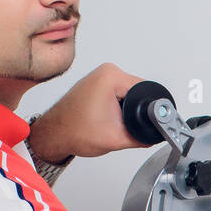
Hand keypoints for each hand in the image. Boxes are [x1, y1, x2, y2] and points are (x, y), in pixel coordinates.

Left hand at [28, 62, 153, 161]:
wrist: (54, 135)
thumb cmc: (73, 131)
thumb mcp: (117, 138)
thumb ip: (143, 138)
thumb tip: (156, 135)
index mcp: (111, 77)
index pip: (147, 91)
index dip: (150, 110)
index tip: (146, 122)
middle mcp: (106, 71)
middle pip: (139, 92)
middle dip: (137, 111)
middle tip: (120, 125)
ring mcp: (100, 76)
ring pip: (129, 94)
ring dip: (127, 109)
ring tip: (110, 121)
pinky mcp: (97, 84)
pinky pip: (119, 94)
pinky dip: (118, 107)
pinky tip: (107, 117)